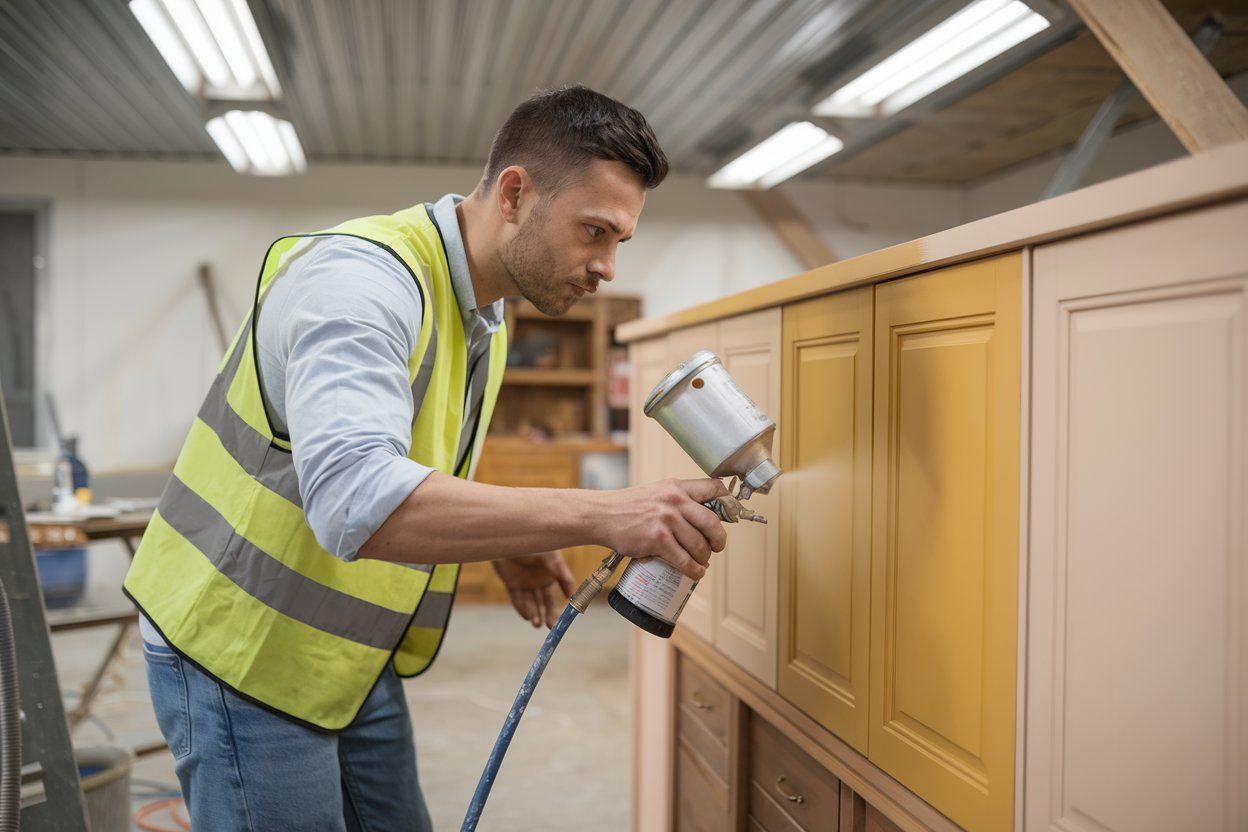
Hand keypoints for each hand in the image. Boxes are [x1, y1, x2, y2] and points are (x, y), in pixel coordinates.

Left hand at [492, 551, 576, 628]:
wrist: (509, 536)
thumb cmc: (534, 543)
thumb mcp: (551, 557)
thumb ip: (562, 574)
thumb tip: (572, 594)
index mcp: (553, 573)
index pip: (562, 591)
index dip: (565, 602)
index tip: (567, 614)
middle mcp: (540, 580)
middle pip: (546, 602)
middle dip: (549, 615)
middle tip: (552, 627)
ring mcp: (526, 583)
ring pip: (532, 603)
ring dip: (535, 614)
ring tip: (537, 624)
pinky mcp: (512, 583)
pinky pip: (518, 599)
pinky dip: (522, 609)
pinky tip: (527, 617)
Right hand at [598, 478, 728, 579]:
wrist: (602, 515)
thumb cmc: (628, 507)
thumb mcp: (657, 492)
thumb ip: (678, 499)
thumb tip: (702, 516)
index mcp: (676, 487)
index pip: (714, 488)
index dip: (728, 502)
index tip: (732, 514)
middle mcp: (674, 501)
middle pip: (712, 522)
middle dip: (719, 539)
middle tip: (717, 547)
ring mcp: (666, 521)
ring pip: (700, 545)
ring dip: (705, 558)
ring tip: (702, 562)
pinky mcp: (657, 540)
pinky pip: (684, 560)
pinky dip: (694, 570)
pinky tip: (695, 572)